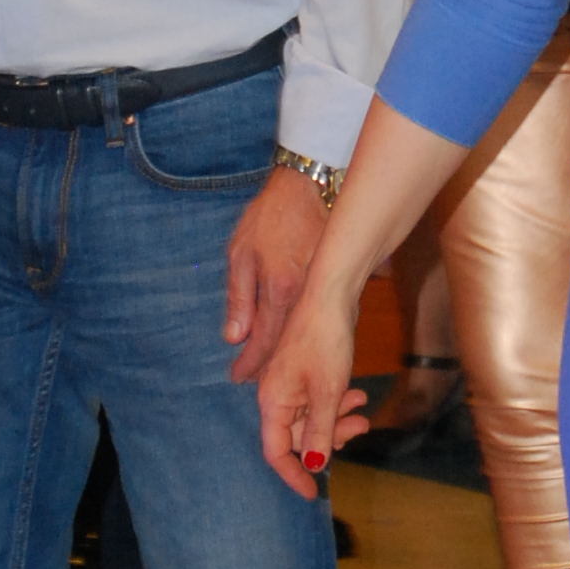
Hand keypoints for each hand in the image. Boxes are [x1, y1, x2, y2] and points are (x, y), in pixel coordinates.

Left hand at [224, 167, 332, 384]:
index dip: (250, 362)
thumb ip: (238, 298)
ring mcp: (324, 290)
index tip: (237, 376)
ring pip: (303, 334)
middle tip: (252, 381)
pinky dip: (303, 334)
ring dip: (287, 354)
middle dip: (268, 366)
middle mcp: (305, 295)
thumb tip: (234, 337)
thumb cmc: (269, 217)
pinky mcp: (335, 283)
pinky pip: (315, 318)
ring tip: (270, 369)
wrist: (308, 187)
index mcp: (280, 287)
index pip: (264, 339)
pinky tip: (293, 343)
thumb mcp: (241, 253)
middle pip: (287, 344)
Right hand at [255, 281, 369, 496]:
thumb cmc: (325, 341)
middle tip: (358, 430)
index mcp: (272, 401)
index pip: (275, 451)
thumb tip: (313, 465)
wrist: (332, 295)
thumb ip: (319, 432)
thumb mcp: (327, 392)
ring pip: (311, 418)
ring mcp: (290, 383)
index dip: (293, 474)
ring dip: (337, 420)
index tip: (312, 493)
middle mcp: (276, 395)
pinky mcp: (305, 372)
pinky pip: (318, 400)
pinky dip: (337, 403)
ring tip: (363, 411)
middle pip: (296, 436)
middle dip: (328, 439)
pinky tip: (358, 396)